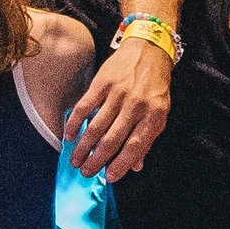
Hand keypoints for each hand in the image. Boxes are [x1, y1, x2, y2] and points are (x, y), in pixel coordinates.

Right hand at [63, 37, 172, 180]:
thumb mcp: (160, 112)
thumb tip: (136, 166)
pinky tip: (69, 136)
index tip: (109, 178)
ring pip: (96, 127)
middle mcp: (136, 106)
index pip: (135, 147)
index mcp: (153, 116)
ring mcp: (118, 94)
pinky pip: (84, 107)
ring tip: (75, 160)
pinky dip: (74, 123)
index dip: (121, 165)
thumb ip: (148, 139)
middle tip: (86, 172)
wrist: (148, 50)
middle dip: (97, 161)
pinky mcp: (102, 83)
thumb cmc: (155, 86)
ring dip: (83, 147)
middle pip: (112, 140)